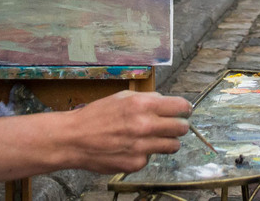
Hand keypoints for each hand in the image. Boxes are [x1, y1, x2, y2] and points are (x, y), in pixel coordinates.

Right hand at [54, 91, 191, 172]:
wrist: (74, 139)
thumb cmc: (96, 116)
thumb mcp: (122, 97)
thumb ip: (147, 99)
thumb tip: (165, 101)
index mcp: (143, 105)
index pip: (180, 107)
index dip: (185, 108)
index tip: (185, 110)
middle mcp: (145, 126)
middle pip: (181, 128)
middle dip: (179, 125)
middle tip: (173, 125)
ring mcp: (142, 147)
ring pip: (173, 146)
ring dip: (168, 141)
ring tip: (155, 138)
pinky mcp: (136, 163)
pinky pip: (152, 157)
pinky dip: (146, 153)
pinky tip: (132, 147)